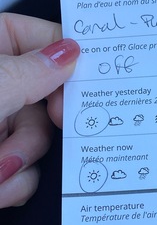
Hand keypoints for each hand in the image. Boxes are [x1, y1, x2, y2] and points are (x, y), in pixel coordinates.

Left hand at [0, 13, 79, 207]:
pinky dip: (14, 184)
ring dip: (18, 164)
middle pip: (45, 100)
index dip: (65, 65)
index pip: (39, 40)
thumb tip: (69, 53)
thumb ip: (28, 73)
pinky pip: (27, 168)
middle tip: (16, 147)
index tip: (75, 93)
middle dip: (31, 134)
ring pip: (38, 139)